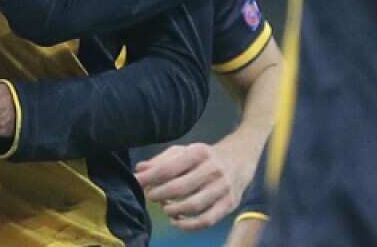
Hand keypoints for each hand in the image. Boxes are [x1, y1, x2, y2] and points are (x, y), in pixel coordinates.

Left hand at [136, 141, 255, 230]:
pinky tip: (177, 221)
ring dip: (173, 209)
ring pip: (193, 205)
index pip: (169, 168)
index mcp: (199, 153)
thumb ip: (162, 160)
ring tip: (164, 207)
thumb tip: (140, 169)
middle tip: (150, 196)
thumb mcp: (185, 151)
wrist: (241, 157)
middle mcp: (212, 169)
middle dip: (159, 194)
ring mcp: (222, 188)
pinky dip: (189, 225)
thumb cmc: (205, 156)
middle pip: (179, 187)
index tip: (136, 182)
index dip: (149, 178)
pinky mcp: (229, 204)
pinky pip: (207, 220)